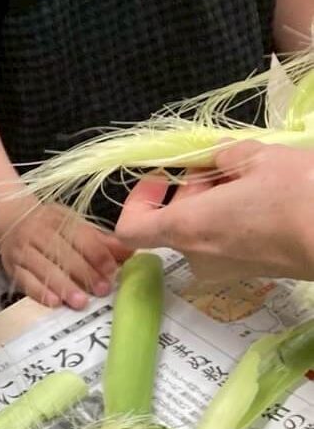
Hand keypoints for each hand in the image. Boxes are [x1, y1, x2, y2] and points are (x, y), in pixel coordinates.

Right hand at [0, 201, 129, 310]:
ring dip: (64, 286)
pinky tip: (54, 302)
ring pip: (45, 269)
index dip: (98, 255)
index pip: (81, 237)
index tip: (112, 271)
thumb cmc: (47, 223)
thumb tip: (129, 253)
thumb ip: (99, 240)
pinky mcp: (12, 267)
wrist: (7, 219)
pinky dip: (39, 292)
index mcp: (59, 220)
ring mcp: (23, 251)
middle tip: (102, 291)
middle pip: (64, 255)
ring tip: (80, 302)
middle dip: (85, 274)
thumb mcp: (72, 223)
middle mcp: (39, 233)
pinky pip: (25, 281)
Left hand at [115, 142, 313, 282]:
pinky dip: (234, 216)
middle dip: (190, 189)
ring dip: (216, 200)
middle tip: (221, 164)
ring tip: (251, 174)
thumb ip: (229, 156)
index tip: (160, 177)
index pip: (131, 229)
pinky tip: (266, 193)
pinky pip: (226, 240)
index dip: (137, 201)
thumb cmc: (299, 195)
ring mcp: (224, 268)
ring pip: (202, 230)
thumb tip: (218, 158)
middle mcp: (197, 255)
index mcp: (187, 228)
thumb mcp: (262, 158)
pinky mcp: (251, 271)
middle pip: (172, 222)